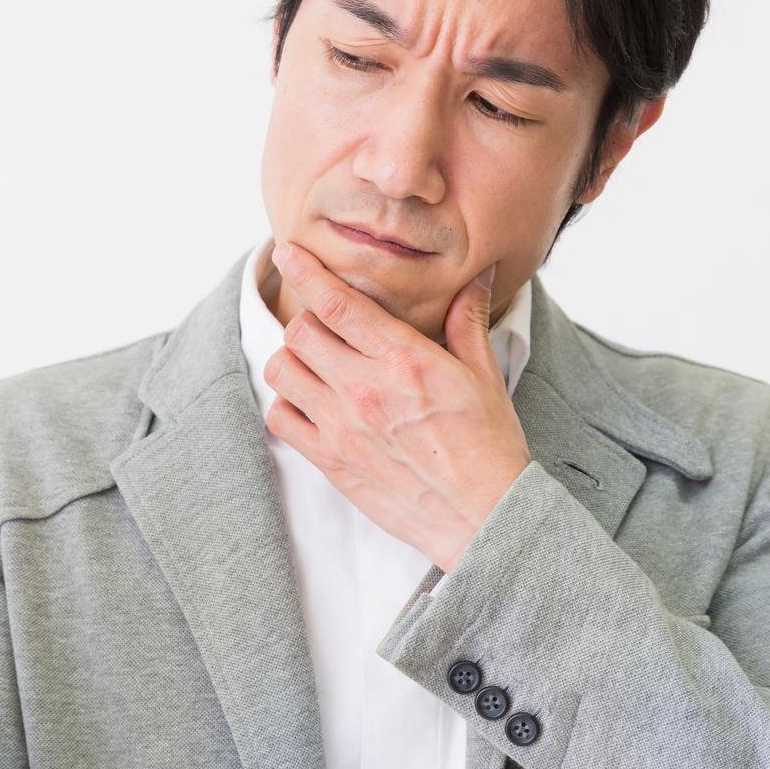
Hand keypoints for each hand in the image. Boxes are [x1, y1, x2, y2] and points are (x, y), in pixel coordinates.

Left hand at [263, 242, 531, 570]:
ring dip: (293, 359)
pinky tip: (310, 402)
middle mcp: (365, 390)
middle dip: (308, 319)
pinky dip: (286, 403)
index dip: (306, 270)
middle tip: (325, 326)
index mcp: (404, 360)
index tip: (290, 252)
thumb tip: (479, 274)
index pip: (337, 303)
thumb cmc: (489, 447)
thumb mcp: (483, 375)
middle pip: (299, 331)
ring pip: (282, 370)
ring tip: (316, 364)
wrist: (484, 516)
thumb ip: (467, 320)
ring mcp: (343, 427)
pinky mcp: (332, 461)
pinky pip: (280, 418)